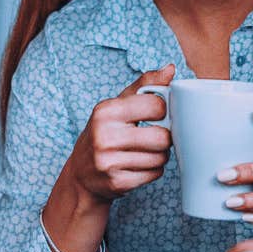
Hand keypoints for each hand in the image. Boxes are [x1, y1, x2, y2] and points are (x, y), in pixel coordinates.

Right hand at [60, 65, 175, 205]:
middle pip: (162, 137)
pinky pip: (155, 174)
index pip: (156, 106)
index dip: (164, 111)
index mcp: (106, 111)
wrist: (82, 173)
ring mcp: (109, 162)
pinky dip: (153, 170)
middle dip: (164, 138)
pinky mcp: (117, 183)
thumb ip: (145, 85)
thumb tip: (170, 69)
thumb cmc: (104, 132)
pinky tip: (139, 165)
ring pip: (161, 157)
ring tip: (146, 151)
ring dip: (160, 155)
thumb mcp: (118, 104)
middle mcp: (105, 136)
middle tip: (155, 136)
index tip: (159, 115)